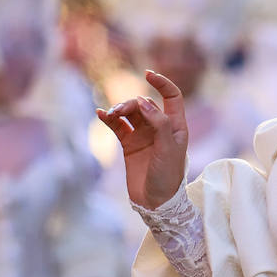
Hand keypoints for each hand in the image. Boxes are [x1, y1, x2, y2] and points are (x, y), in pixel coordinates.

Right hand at [97, 71, 188, 210]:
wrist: (156, 202)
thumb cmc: (168, 176)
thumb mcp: (168, 149)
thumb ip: (158, 124)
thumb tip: (143, 101)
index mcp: (176, 126)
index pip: (172, 97)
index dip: (162, 83)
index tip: (148, 73)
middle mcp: (160, 128)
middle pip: (144, 104)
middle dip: (131, 104)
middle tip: (119, 112)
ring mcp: (144, 136)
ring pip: (130, 114)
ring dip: (119, 110)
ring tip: (110, 115)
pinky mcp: (129, 145)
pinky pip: (118, 126)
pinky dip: (109, 119)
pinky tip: (101, 114)